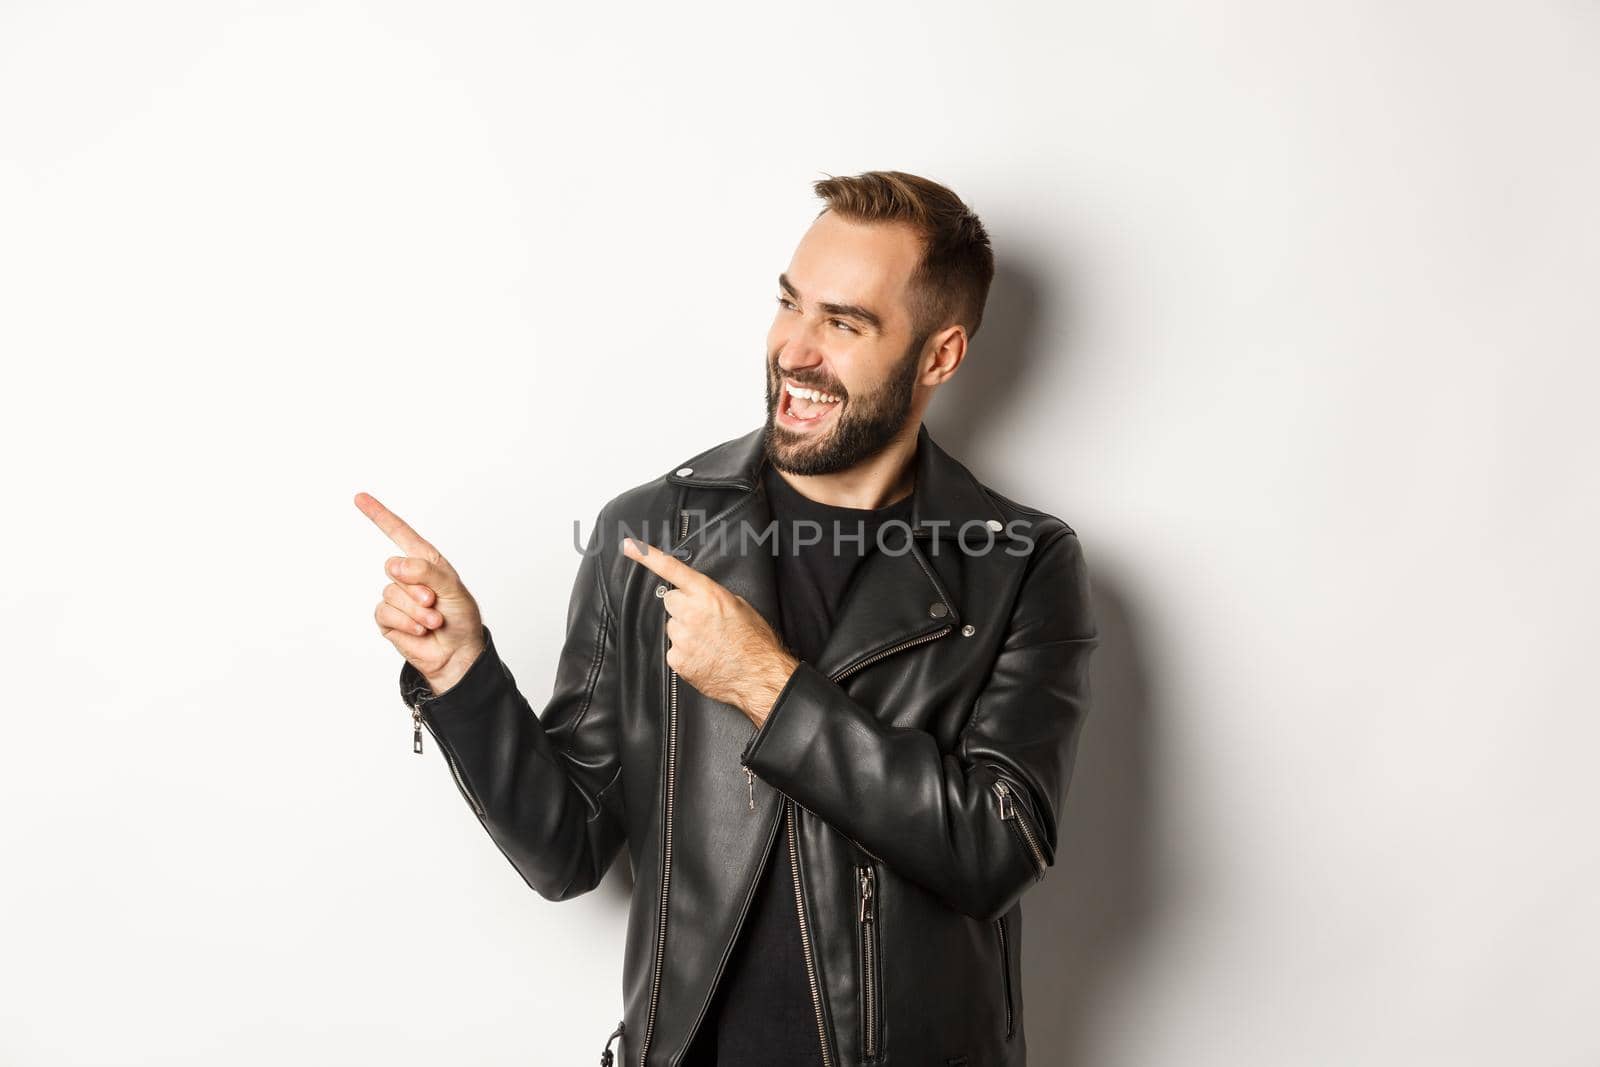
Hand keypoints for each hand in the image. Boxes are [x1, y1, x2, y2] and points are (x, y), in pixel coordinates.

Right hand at [355, 491, 485, 695]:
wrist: (457, 654)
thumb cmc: (462, 619)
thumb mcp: (453, 590)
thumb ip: (426, 571)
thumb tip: (394, 564)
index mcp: (427, 562)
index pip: (400, 533)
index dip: (379, 515)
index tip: (360, 497)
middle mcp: (409, 577)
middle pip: (395, 567)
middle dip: (418, 588)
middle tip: (436, 603)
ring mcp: (397, 598)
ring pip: (391, 593)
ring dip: (416, 610)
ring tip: (433, 621)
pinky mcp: (388, 619)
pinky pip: (385, 613)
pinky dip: (406, 623)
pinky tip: (421, 631)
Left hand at [622, 536, 797, 724]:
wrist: (757, 675)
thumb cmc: (754, 642)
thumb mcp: (740, 607)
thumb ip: (714, 597)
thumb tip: (701, 598)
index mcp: (707, 594)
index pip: (672, 569)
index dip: (647, 556)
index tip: (628, 546)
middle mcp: (691, 613)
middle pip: (670, 601)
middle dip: (682, 607)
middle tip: (702, 620)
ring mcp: (682, 637)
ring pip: (673, 627)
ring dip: (686, 632)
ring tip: (709, 643)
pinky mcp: (677, 660)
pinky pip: (674, 650)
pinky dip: (686, 654)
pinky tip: (705, 657)